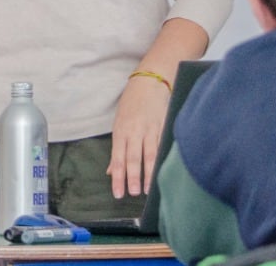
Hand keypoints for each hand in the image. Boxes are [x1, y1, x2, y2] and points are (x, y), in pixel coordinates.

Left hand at [105, 74, 170, 198]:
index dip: (118, 177)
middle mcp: (135, 131)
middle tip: (133, 194)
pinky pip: (163, 145)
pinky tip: (164, 171)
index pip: (118, 159)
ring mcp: (150, 128)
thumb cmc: (131, 104)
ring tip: (148, 189)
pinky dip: (163, 159)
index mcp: (121, 132)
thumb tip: (111, 171)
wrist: (149, 82)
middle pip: (133, 158)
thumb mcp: (119, 123)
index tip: (118, 194)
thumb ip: (117, 149)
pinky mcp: (164, 125)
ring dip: (148, 173)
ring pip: (149, 154)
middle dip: (132, 177)